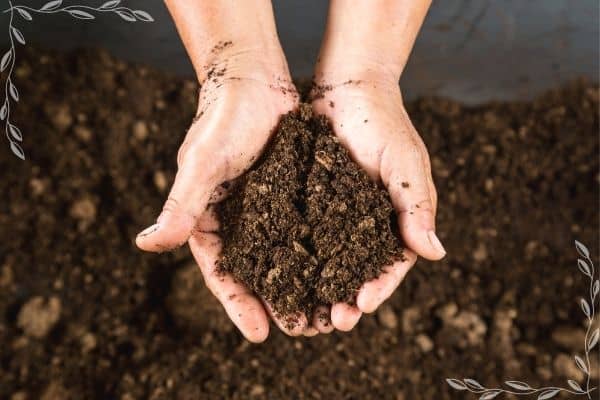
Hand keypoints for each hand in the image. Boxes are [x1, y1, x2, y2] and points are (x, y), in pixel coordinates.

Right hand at [135, 51, 317, 341]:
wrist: (253, 78)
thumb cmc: (222, 118)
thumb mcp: (203, 164)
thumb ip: (180, 205)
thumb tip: (146, 245)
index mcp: (208, 219)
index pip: (221, 272)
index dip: (238, 304)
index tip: (259, 335)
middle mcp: (238, 220)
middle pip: (256, 272)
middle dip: (276, 303)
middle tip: (301, 331)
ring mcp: (266, 209)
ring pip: (285, 256)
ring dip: (302, 284)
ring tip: (324, 312)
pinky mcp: (291, 194)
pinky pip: (306, 228)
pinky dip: (319, 251)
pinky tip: (340, 269)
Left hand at [311, 75, 445, 329]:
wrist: (346, 87)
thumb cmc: (383, 122)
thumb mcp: (405, 163)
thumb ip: (417, 206)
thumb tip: (435, 253)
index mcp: (394, 219)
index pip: (390, 264)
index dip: (378, 287)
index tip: (362, 306)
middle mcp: (364, 223)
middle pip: (356, 271)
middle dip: (345, 298)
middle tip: (330, 322)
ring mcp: (335, 215)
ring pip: (327, 261)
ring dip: (318, 289)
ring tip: (305, 313)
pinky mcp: (308, 202)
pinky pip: (301, 235)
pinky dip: (295, 258)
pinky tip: (280, 277)